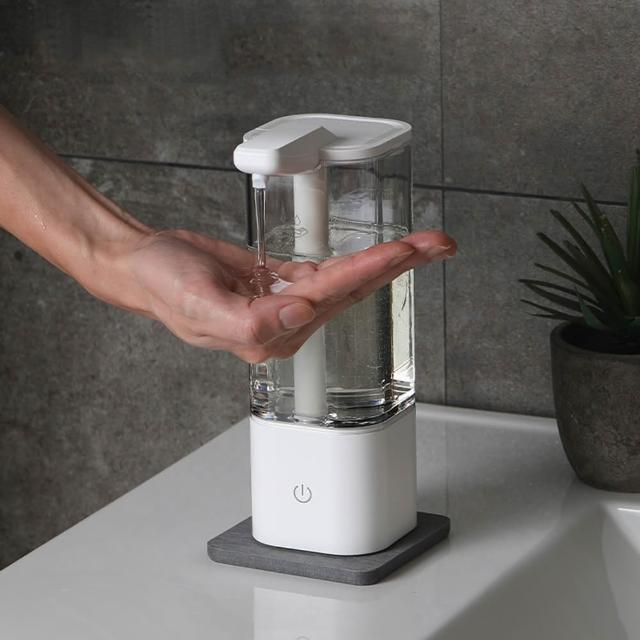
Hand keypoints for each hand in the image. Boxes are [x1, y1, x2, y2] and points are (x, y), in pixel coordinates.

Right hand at [126, 228, 455, 362]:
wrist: (147, 266)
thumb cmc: (166, 286)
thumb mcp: (201, 305)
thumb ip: (252, 321)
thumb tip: (300, 315)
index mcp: (271, 332)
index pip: (332, 296)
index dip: (370, 270)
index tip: (403, 250)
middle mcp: (285, 321)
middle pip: (352, 289)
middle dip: (396, 264)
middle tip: (438, 244)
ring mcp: (286, 302)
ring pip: (346, 279)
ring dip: (384, 260)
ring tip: (421, 243)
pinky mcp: (283, 283)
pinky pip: (326, 272)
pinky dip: (356, 261)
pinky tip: (381, 256)